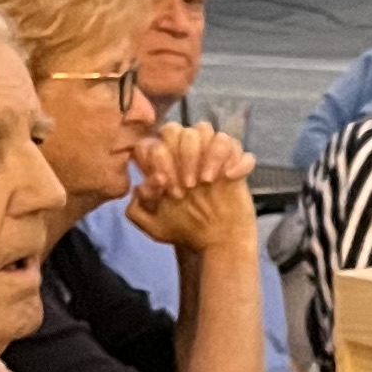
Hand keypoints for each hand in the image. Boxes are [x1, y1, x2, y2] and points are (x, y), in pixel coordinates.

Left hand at [125, 124, 256, 252]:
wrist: (217, 241)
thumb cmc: (184, 230)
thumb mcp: (154, 227)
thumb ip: (136, 210)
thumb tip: (143, 186)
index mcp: (162, 164)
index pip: (152, 143)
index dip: (156, 159)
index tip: (165, 185)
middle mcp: (183, 155)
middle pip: (177, 129)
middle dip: (181, 154)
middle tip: (187, 184)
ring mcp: (208, 155)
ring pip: (206, 130)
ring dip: (207, 154)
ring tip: (207, 182)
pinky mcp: (233, 161)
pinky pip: (235, 145)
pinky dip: (233, 159)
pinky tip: (229, 177)